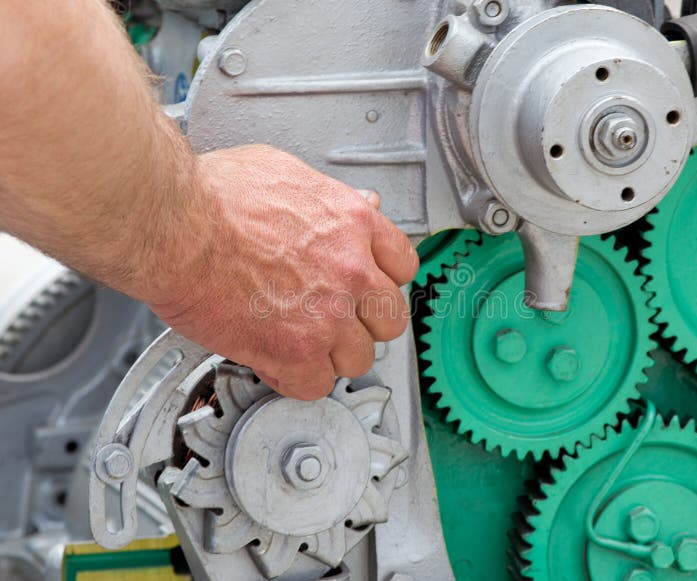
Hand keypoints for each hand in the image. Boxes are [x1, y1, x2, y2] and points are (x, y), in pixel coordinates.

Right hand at [147, 145, 418, 399]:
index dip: (383, 280)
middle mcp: (351, 271)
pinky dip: (295, 379)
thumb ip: (326, 198)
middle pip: (389, 319)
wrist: (174, 225)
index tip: (368, 287)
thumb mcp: (284, 172)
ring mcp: (327, 315)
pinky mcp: (294, 350)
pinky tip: (276, 361)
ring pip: (358, 358)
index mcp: (353, 224)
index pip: (402, 266)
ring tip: (301, 343)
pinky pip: (315, 384)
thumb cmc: (214, 196)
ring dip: (331, 354)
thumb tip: (348, 204)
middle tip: (336, 319)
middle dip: (364, 323)